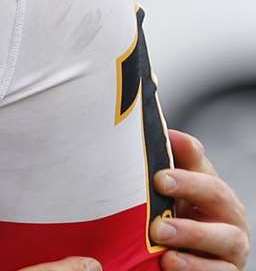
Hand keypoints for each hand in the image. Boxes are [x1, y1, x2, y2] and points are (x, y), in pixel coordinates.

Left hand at [157, 129, 249, 269]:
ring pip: (226, 243)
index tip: (159, 177)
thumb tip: (168, 132)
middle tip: (158, 212)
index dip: (187, 178)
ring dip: (192, 239)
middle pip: (221, 205)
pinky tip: (169, 263)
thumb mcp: (179, 190)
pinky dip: (195, 268)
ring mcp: (231, 251)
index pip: (208, 181)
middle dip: (190, 200)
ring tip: (161, 240)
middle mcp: (230, 221)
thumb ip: (178, 162)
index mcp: (217, 195)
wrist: (192, 256)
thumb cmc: (184, 217)